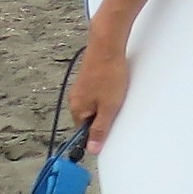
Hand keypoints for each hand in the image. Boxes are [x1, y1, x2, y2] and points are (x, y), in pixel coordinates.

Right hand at [66, 35, 129, 153]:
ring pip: (95, 104)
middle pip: (89, 118)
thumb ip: (100, 129)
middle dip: (104, 117)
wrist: (107, 44)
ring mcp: (81, 87)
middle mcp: (75, 99)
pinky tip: (116, 86)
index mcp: (77, 109)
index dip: (98, 134)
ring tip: (117, 94)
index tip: (109, 133)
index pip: (83, 132)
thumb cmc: (109, 74)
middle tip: (117, 109)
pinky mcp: (89, 77)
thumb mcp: (109, 108)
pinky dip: (107, 93)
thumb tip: (92, 149)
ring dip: (107, 104)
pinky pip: (98, 93)